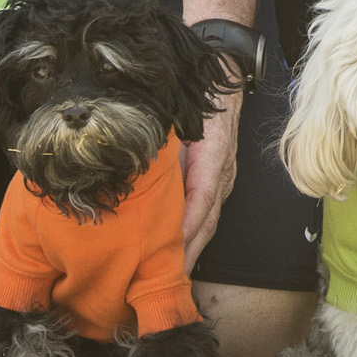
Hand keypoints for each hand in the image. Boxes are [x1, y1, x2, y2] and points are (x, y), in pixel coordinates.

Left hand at [181, 84, 243, 272]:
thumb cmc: (197, 90)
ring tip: (169, 279)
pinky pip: (206, 213)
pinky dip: (192, 236)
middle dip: (187, 253)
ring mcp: (223, 177)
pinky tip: (177, 254)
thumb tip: (133, 164)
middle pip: (207, 219)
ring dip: (190, 251)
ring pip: (208, 221)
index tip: (168, 250)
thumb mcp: (180, 112)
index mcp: (214, 155)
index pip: (201, 198)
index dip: (186, 225)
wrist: (223, 73)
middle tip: (166, 283)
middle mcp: (222, 171)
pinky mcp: (217, 179)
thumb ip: (163, 139)